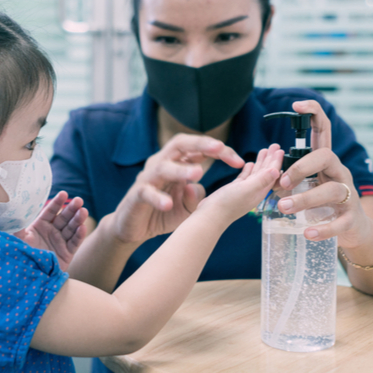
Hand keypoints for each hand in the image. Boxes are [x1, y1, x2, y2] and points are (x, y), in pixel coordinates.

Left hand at [15, 191, 87, 270]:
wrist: (27, 276)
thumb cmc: (21, 255)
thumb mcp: (18, 239)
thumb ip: (18, 226)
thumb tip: (14, 210)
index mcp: (39, 226)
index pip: (50, 211)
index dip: (57, 203)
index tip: (64, 193)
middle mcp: (51, 232)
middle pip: (63, 217)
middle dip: (71, 209)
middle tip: (78, 200)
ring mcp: (60, 242)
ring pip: (71, 228)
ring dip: (78, 219)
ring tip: (83, 211)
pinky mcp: (67, 253)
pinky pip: (74, 242)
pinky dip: (79, 235)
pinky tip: (83, 228)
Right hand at [108, 134, 244, 243]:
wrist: (133, 228)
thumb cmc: (162, 212)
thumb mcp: (188, 206)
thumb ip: (197, 196)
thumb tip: (199, 186)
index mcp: (176, 164)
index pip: (198, 149)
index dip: (219, 150)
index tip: (239, 161)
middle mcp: (161, 165)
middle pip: (179, 144)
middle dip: (201, 144)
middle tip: (220, 148)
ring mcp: (147, 179)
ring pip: (162, 166)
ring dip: (181, 169)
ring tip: (198, 173)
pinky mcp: (136, 196)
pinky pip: (145, 192)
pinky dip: (158, 198)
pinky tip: (169, 204)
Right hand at [196, 145, 283, 222]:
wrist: (210, 216)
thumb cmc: (228, 205)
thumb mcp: (246, 190)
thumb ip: (261, 180)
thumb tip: (276, 170)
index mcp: (260, 190)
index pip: (271, 173)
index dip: (276, 161)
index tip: (279, 149)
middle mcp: (254, 190)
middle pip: (266, 171)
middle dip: (270, 159)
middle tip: (275, 145)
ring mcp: (245, 190)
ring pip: (256, 173)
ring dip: (261, 162)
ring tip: (264, 150)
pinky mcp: (235, 190)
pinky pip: (245, 177)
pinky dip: (249, 169)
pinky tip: (249, 163)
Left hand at [276, 100, 372, 248]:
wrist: (354, 229)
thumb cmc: (323, 203)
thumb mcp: (306, 186)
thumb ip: (288, 179)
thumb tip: (266, 176)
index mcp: (326, 162)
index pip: (323, 131)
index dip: (313, 113)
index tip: (296, 106)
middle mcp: (339, 173)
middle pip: (326, 157)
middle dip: (302, 167)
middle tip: (282, 181)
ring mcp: (348, 195)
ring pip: (331, 190)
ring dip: (305, 198)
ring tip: (284, 208)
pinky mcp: (351, 218)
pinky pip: (339, 222)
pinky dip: (323, 228)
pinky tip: (307, 233)